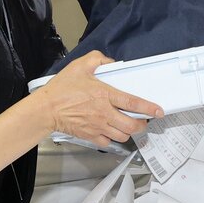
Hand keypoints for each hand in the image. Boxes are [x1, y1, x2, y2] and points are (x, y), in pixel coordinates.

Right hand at [36, 51, 162, 146]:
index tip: (158, 111)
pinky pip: (108, 142)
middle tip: (142, 120)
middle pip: (132, 125)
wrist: (45, 109)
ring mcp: (98, 127)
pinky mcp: (90, 136)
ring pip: (123, 136)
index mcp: (104, 95)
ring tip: (127, 125)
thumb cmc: (61, 89)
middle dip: (142, 124)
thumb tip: (110, 62)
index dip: (149, 108)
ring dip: (128, 132)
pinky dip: (112, 139)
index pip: (133, 103)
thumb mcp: (79, 66)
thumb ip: (97, 60)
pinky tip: (110, 131)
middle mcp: (104, 113)